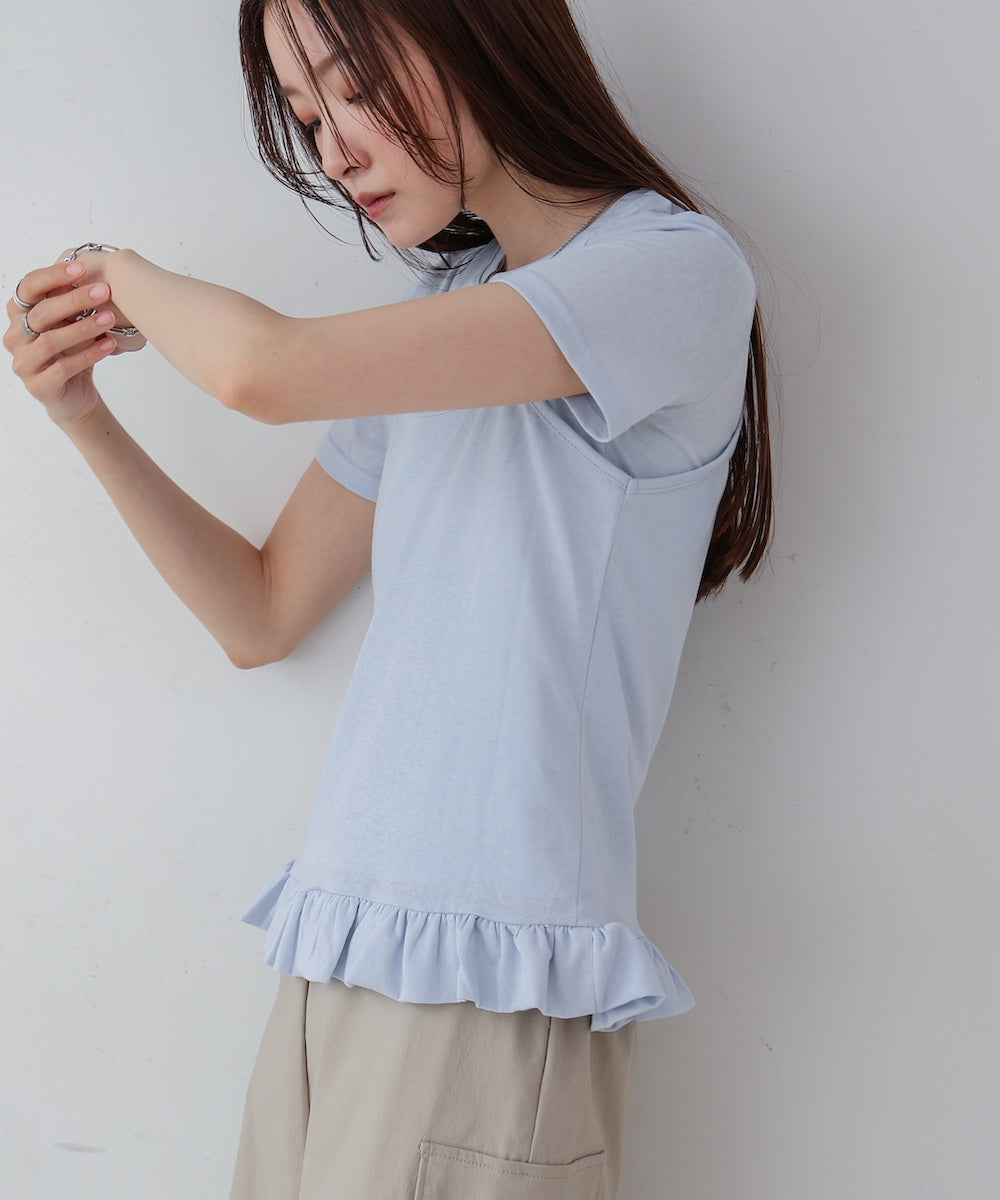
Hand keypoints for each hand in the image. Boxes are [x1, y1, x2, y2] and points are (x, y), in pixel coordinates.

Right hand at [3, 255, 144, 422]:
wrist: (75, 395)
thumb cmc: (72, 352)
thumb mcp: (72, 323)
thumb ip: (72, 303)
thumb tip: (95, 272)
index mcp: (19, 314)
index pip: (28, 287)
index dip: (53, 275)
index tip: (82, 268)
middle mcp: (14, 336)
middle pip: (41, 312)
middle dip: (74, 300)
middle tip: (104, 291)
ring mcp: (23, 363)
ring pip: (50, 340)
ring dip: (83, 327)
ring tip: (110, 319)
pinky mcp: (38, 386)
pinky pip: (63, 368)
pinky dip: (89, 354)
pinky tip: (109, 344)